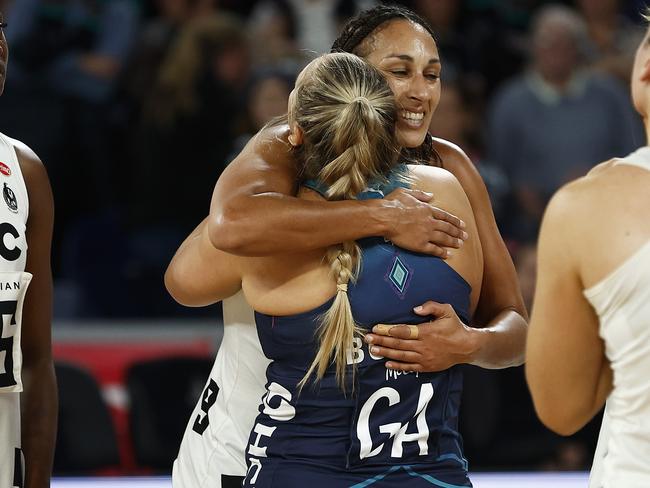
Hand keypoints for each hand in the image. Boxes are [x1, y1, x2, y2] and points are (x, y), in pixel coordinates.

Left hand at [364, 301, 479, 371]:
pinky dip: (398, 366)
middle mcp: (424, 346)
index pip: (404, 331)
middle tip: (367, 339)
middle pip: (398, 344)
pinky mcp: (427, 367)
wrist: (467, 347)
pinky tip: (387, 363)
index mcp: (427, 332)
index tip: (376, 328)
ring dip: (386, 352)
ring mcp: (425, 358)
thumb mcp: (447, 311)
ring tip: (373, 350)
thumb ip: (431, 306)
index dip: (388, 330)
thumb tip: (416, 308)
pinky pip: (409, 367)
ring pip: (401, 356)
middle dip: (381, 341)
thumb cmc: (455, 327)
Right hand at [383, 188, 466, 257]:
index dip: (454, 220)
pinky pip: (434, 249)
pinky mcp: (420, 244)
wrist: (385, 217)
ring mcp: (426, 234)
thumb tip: (431, 195)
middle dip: (457, 232)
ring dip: (453, 242)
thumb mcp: (406, 193)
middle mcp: (429, 222)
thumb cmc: (393, 204)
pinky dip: (442, 252)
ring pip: (443, 238)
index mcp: (427, 209)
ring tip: (460, 244)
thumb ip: (420, 194)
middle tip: (465, 236)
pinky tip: (448, 255)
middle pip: (447, 228)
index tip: (462, 224)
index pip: (444, 216)